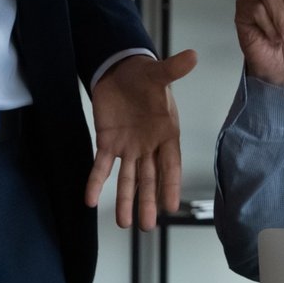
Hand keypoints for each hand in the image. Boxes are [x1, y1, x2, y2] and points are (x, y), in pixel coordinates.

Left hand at [86, 50, 198, 230]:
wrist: (120, 71)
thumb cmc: (145, 76)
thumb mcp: (158, 73)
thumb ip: (173, 69)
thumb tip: (192, 56)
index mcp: (166, 133)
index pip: (170, 164)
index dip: (170, 184)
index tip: (170, 206)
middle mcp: (148, 146)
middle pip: (150, 179)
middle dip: (147, 202)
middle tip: (146, 226)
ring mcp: (128, 147)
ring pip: (128, 179)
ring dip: (126, 200)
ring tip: (124, 224)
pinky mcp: (107, 143)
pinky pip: (101, 166)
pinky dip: (96, 182)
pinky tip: (91, 200)